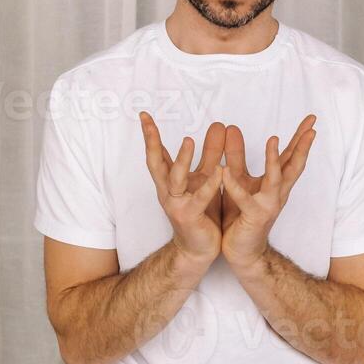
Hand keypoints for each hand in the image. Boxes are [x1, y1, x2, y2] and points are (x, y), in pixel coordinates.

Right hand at [140, 111, 226, 263]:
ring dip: (182, 159)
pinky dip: (210, 184)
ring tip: (189, 140)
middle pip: (155, 163)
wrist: (198, 249)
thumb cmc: (200, 211)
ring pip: (175, 178)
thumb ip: (210, 154)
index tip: (144, 115)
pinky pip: (200, 198)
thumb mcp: (205, 177)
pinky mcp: (190, 216)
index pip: (156, 154)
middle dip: (150, 142)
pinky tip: (219, 171)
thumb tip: (217, 126)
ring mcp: (176, 203)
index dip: (149, 135)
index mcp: (169, 181)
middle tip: (147, 122)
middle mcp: (168, 190)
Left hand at [220, 115, 316, 267]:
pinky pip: (244, 200)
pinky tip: (225, 172)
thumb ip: (236, 156)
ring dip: (274, 160)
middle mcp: (277, 192)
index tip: (311, 118)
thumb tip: (232, 128)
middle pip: (294, 165)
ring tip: (273, 140)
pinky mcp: (253, 217)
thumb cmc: (241, 214)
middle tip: (312, 127)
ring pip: (275, 180)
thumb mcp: (238, 178)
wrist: (242, 250)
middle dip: (303, 145)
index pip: (291, 156)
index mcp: (276, 183)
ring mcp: (268, 204)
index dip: (301, 137)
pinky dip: (235, 186)